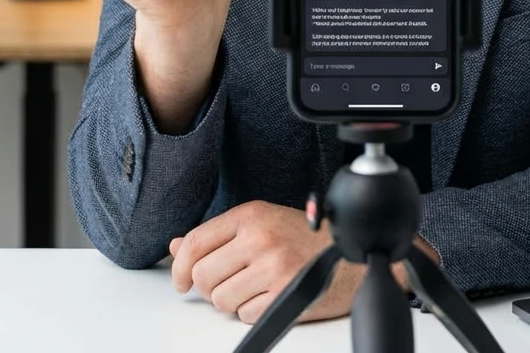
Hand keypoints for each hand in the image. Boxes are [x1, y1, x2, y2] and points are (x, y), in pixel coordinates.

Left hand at [169, 201, 440, 323]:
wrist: (353, 256)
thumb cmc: (307, 237)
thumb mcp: (261, 222)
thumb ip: (218, 235)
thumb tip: (176, 246)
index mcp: (252, 215)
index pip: (196, 242)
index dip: (180, 266)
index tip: (181, 280)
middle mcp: (260, 237)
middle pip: (205, 276)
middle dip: (210, 287)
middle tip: (228, 283)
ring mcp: (273, 266)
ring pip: (221, 300)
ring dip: (232, 301)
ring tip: (253, 287)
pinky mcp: (284, 295)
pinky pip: (245, 315)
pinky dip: (252, 312)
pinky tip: (269, 296)